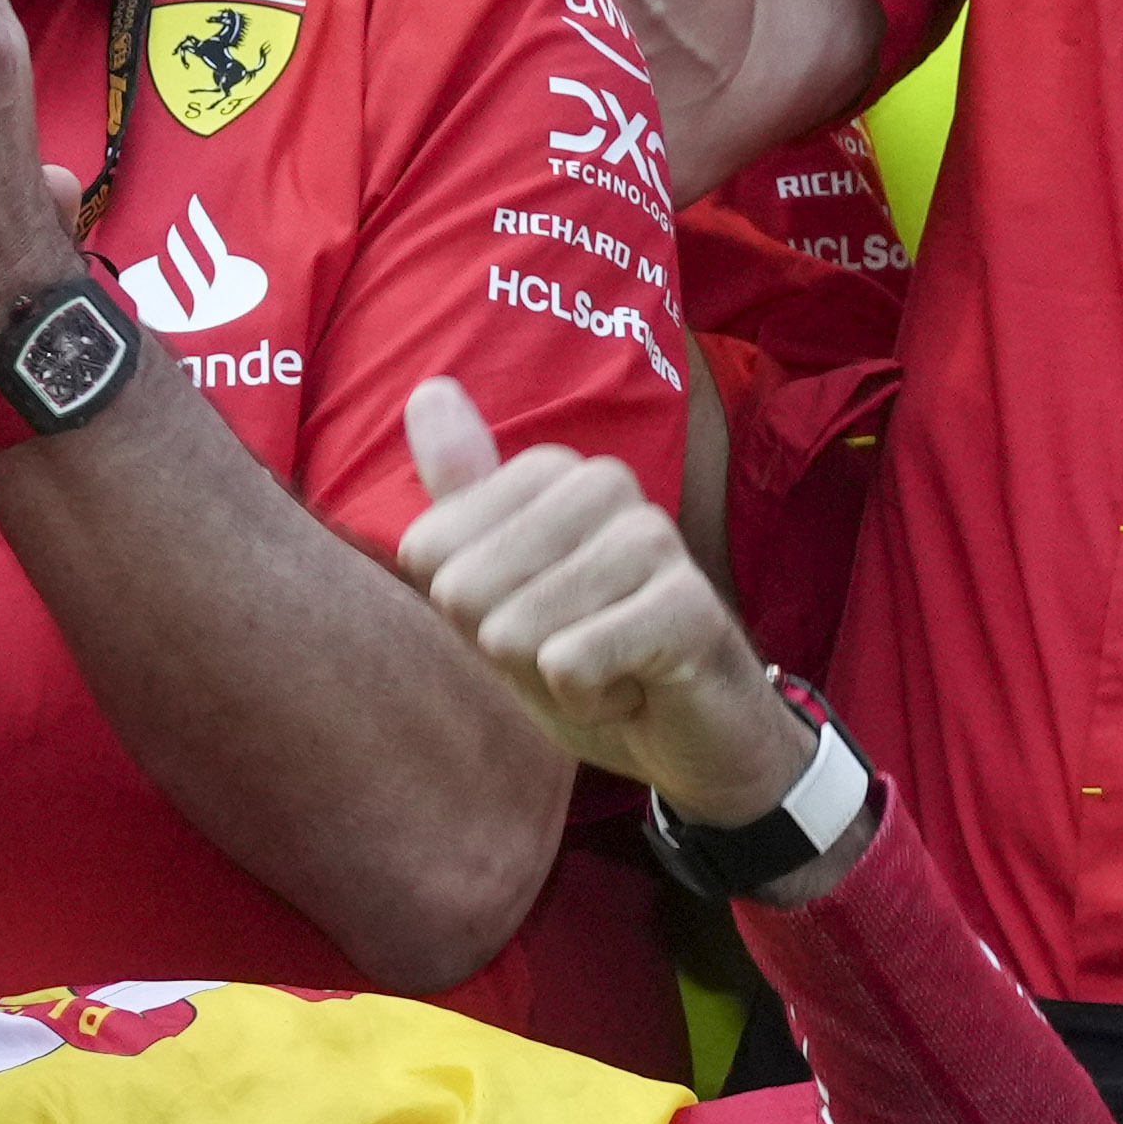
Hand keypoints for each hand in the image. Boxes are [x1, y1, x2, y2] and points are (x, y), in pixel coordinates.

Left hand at [399, 376, 799, 815]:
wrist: (696, 735)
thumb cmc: (593, 658)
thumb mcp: (506, 584)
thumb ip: (463, 495)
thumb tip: (429, 388)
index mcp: (553, 471)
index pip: (426, 551)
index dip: (466, 616)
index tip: (533, 620)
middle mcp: (604, 484)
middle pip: (462, 591)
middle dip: (503, 652)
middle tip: (573, 651)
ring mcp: (652, 538)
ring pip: (512, 632)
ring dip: (549, 682)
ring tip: (608, 668)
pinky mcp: (687, 605)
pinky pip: (568, 665)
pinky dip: (589, 702)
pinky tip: (636, 690)